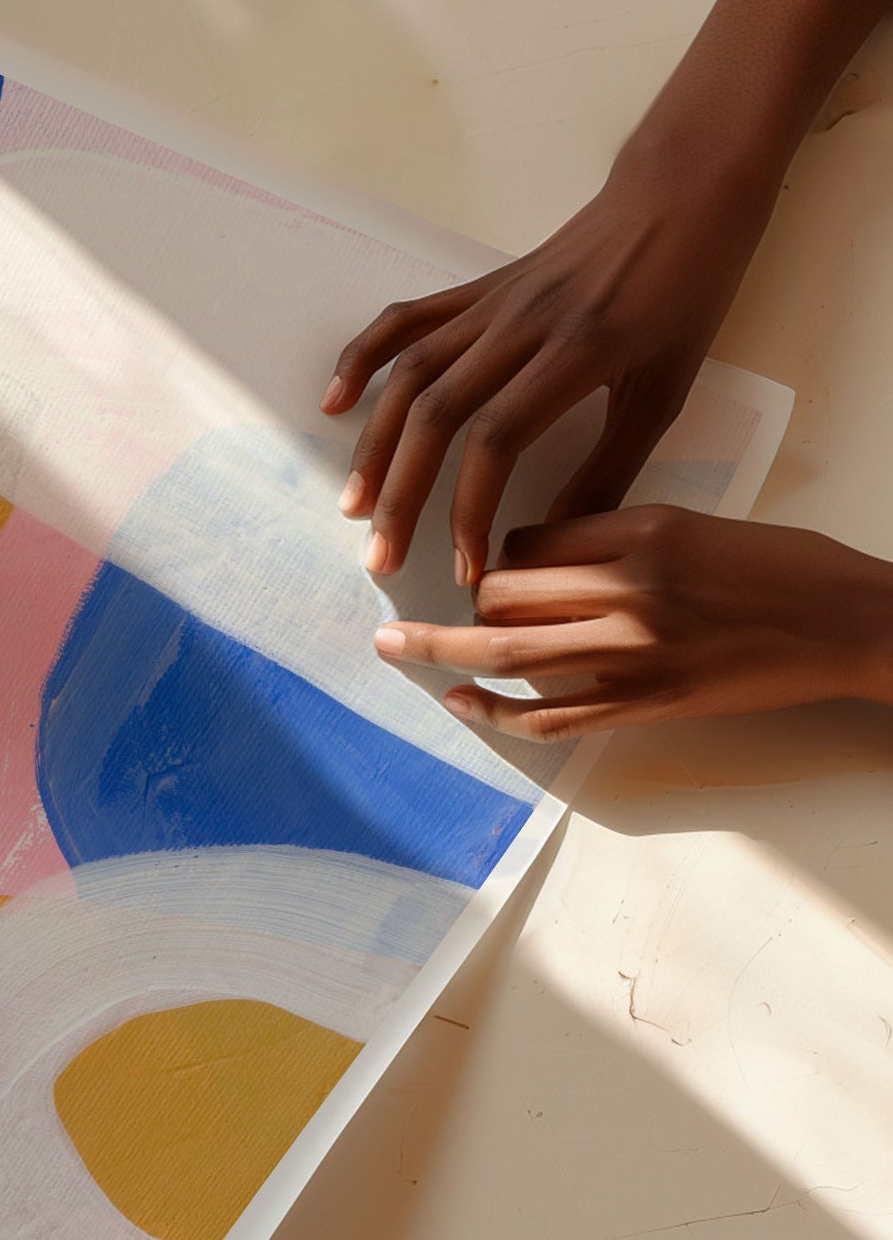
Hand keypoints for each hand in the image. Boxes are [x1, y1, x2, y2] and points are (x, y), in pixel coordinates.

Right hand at [320, 163, 768, 583]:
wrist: (678, 195)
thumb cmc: (686, 295)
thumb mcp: (665, 390)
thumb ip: (610, 467)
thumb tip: (555, 538)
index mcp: (575, 352)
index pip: (496, 440)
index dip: (470, 510)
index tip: (468, 569)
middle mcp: (520, 324)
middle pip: (437, 414)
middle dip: (403, 494)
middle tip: (382, 556)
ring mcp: (491, 302)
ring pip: (411, 375)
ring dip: (374, 444)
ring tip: (354, 503)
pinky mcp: (478, 288)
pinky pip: (407, 321)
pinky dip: (363, 358)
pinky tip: (335, 403)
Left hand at [371, 507, 892, 741]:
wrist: (847, 624)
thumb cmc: (779, 567)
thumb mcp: (691, 524)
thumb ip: (614, 537)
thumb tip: (537, 558)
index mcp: (639, 529)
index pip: (528, 538)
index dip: (498, 554)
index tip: (491, 565)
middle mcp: (627, 588)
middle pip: (504, 590)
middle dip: (468, 601)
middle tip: (437, 604)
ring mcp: (634, 652)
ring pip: (511, 650)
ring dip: (443, 649)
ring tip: (393, 645)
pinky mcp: (647, 705)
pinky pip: (552, 714)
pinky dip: (495, 710)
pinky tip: (459, 700)